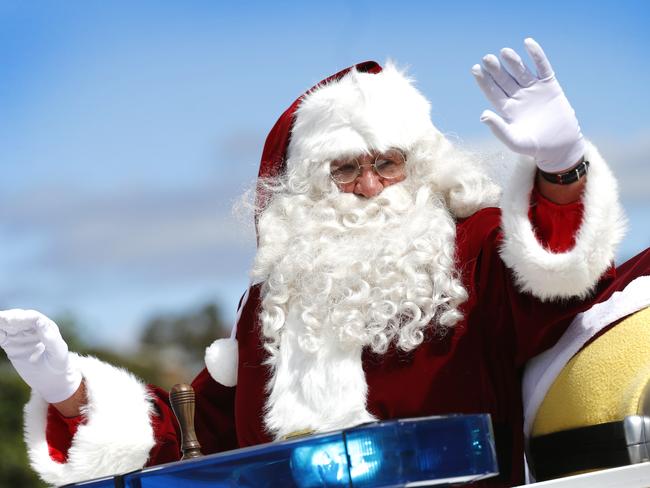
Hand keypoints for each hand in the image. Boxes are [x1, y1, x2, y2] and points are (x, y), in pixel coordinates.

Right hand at [0, 309, 81, 402]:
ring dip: (0, 322)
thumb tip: (40, 321)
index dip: (23, 317)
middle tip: (0, 318)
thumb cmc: (58, 363)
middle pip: (18, 318)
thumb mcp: (58, 352)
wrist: (51, 377)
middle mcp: (31, 327)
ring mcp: (19, 334)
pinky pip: (1, 336)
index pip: (33, 318)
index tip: (12, 320)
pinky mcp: (9, 343)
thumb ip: (50, 338)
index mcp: (46, 326)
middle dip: (8, 317)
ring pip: (7, 325)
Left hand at [472, 38, 584, 172]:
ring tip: (505, 52)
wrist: (560, 146)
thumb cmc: (534, 146)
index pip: (492, 91)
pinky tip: (528, 43)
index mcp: (506, 109)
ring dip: (513, 61)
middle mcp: (517, 96)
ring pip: (521, 71)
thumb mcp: (514, 140)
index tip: (475, 69)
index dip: (484, 81)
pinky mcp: (549, 85)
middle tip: (487, 58)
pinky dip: (536, 55)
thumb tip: (482, 115)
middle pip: (504, 79)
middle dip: (496, 69)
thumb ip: (498, 128)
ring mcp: (533, 90)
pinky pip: (542, 67)